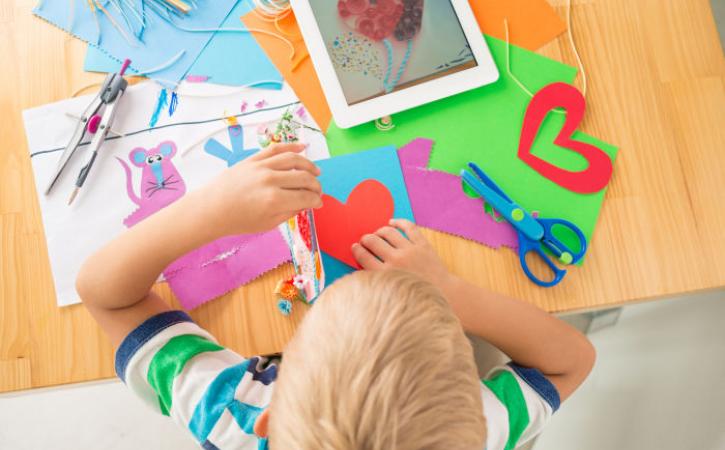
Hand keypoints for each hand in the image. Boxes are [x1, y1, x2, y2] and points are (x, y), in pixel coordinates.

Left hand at [202, 143, 321, 235]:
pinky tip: (303, 148)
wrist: (212, 208)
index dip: (316, 201)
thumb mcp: (268, 224)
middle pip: (303, 178)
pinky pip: (276, 149)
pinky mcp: (253, 159)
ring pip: (293, 159)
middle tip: (318, 191)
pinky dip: (291, 147)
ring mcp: (261, 167)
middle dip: (316, 185)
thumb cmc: (238, 220)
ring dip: (309, 165)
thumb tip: (306, 203)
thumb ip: (290, 212)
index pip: (306, 197)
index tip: (318, 204)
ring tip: (316, 172)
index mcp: (275, 200)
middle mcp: (270, 180)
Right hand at [352, 219, 452, 289]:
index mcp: (386, 275)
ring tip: (376, 234)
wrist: (443, 293)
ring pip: (387, 232)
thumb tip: (362, 270)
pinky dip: (398, 222)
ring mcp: (410, 251)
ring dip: (379, 231)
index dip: (356, 250)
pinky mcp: (422, 244)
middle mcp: (396, 261)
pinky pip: (408, 227)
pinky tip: (391, 222)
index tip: (355, 247)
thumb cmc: (416, 296)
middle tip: (364, 240)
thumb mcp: (392, 293)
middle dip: (365, 239)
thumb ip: (377, 281)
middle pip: (373, 242)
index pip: (363, 257)